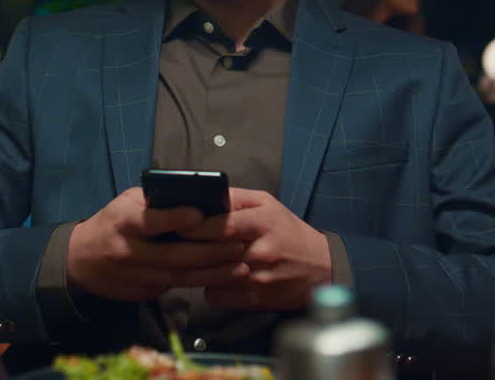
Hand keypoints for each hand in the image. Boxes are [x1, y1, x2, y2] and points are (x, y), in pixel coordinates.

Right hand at [67, 188, 248, 302]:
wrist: (81, 260)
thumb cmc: (112, 222)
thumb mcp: (126, 203)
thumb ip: (155, 203)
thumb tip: (194, 199)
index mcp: (124, 223)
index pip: (151, 221)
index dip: (176, 218)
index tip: (201, 214)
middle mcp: (129, 252)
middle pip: (174, 256)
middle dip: (210, 252)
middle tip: (239, 245)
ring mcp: (135, 276)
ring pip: (179, 278)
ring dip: (213, 273)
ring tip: (241, 267)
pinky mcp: (141, 293)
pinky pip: (174, 288)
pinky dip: (199, 282)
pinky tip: (221, 277)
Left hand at [179, 188, 331, 310]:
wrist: (322, 269)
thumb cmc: (289, 232)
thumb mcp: (268, 204)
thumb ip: (236, 199)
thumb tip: (205, 195)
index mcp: (263, 222)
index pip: (224, 224)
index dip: (197, 226)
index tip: (178, 225)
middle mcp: (260, 251)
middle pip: (213, 250)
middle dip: (189, 246)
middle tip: (172, 242)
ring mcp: (256, 278)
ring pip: (210, 275)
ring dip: (196, 267)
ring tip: (188, 258)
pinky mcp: (254, 299)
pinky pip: (216, 294)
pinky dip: (210, 286)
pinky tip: (213, 276)